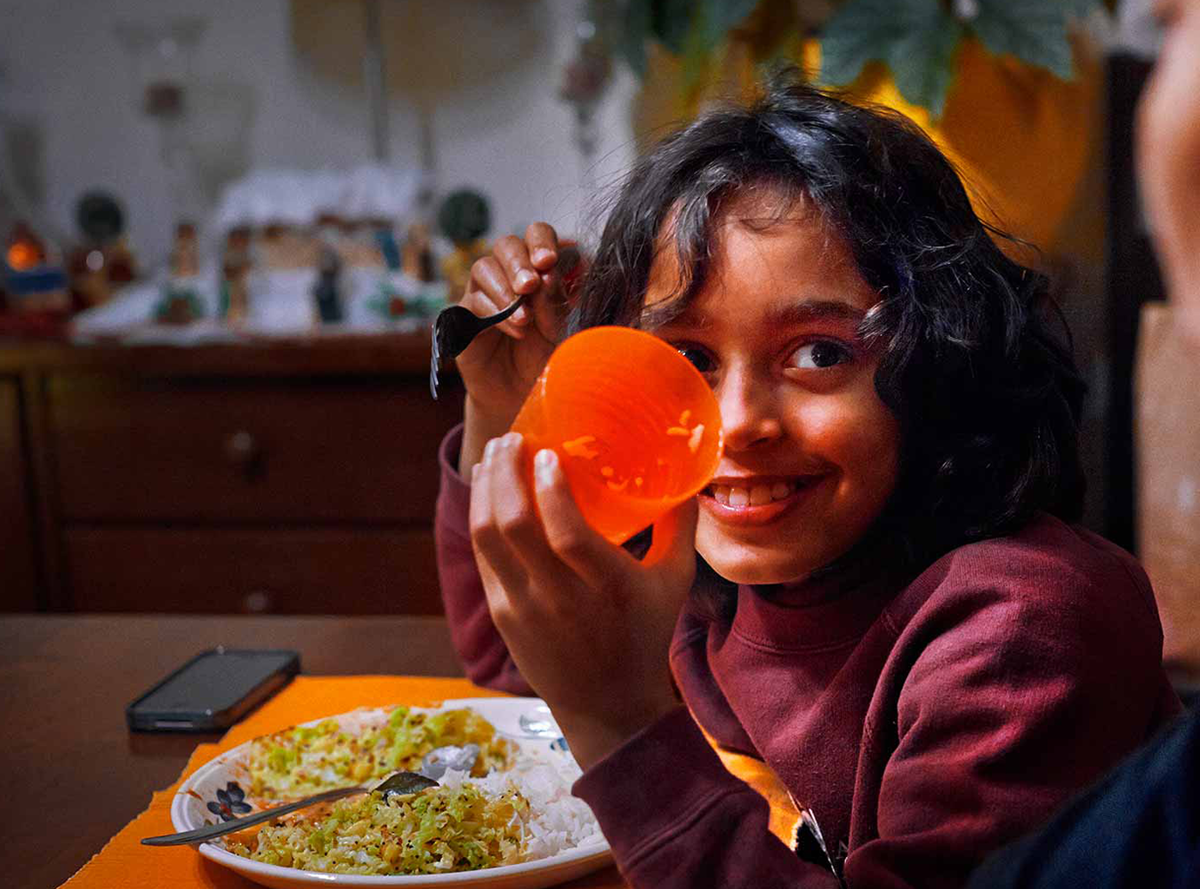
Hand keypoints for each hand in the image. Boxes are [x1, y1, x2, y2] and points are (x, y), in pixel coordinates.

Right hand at [456, 224, 578, 474]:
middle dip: (519, 262)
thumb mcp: (560, 327)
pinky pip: (472, 302)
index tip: (549, 261)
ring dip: (506, 291)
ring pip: (484, 267)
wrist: (521, 395)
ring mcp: (482, 293)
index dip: (541, 241)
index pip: (536, 235)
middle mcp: (507, 275)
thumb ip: (558, 298)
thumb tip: (560, 267)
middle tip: (531, 285)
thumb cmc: (544, 357)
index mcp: (536, 268)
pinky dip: (495, 313)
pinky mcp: (462, 316)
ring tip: (525, 320)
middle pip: (506, 244)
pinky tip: (516, 330)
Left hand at [470, 432, 698, 768]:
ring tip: (494, 454)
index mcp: (607, 588)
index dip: (550, 490)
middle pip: (514, 526)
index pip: (567, 534)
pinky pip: (482, 554)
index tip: (547, 453)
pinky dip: (480, 514)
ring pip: (487, 537)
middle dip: (506, 472)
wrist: (606, 704)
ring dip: (486, 488)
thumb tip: (685, 471)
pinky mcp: (501, 612)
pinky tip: (487, 489)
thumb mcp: (673, 582)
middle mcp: (559, 597)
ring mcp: (523, 607)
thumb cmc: (644, 634)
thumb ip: (678, 526)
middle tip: (512, 439)